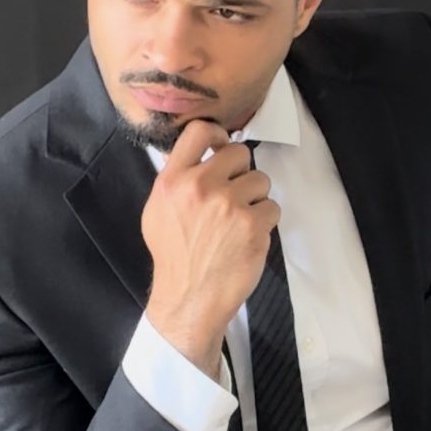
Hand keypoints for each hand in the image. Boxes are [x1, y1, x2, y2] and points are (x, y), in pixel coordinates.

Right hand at [142, 119, 279, 327]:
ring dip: (255, 198)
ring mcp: (229, 205)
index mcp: (173, 181)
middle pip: (239, 153)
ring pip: (260, 180)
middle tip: (233, 196)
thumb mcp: (158, 212)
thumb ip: (176, 180)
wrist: (189, 298)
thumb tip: (194, 154)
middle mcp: (200, 187)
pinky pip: (272, 207)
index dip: (218, 135)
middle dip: (241, 173)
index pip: (199, 131)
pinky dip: (265, 222)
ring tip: (239, 221)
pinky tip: (248, 237)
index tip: (222, 146)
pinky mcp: (253, 225)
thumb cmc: (174, 257)